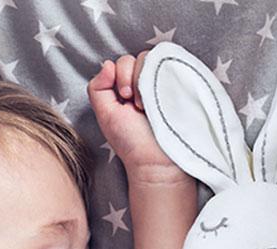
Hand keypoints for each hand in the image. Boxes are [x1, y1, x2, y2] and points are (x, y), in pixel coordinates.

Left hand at [87, 53, 187, 181]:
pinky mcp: (178, 87)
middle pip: (135, 58)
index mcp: (127, 90)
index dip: (120, 74)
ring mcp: (163, 85)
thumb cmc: (131, 143)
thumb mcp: (105, 115)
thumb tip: (108, 63)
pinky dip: (162, 74)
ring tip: (148, 105)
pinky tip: (161, 97)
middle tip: (134, 104)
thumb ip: (97, 88)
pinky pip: (170, 65)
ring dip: (146, 78)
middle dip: (130, 76)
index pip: (122, 63)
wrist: (157, 161)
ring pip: (152, 59)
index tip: (123, 97)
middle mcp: (145, 85)